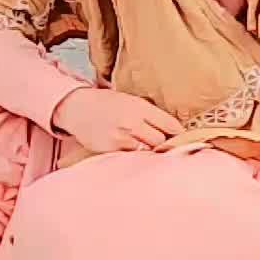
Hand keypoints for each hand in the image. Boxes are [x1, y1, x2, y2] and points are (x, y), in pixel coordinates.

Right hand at [51, 88, 183, 153]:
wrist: (78, 108)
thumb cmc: (108, 104)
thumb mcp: (132, 101)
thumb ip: (152, 115)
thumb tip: (176, 131)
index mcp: (139, 107)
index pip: (170, 125)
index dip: (178, 133)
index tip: (181, 138)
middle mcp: (131, 123)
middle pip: (161, 141)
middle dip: (164, 144)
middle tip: (164, 145)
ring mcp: (120, 139)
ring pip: (147, 152)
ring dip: (150, 152)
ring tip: (146, 148)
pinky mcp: (110, 151)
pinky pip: (131, 158)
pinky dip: (135, 157)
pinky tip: (132, 152)